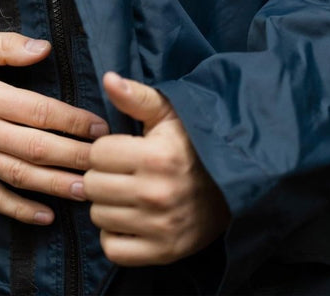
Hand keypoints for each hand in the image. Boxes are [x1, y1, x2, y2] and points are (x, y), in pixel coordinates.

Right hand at [0, 30, 108, 224]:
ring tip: (87, 192)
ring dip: (55, 187)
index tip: (99, 127)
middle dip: (75, 157)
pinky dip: (18, 211)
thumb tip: (44, 47)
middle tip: (106, 163)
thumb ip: (5, 45)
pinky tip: (44, 217)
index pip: (40, 111)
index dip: (73, 121)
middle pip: (37, 148)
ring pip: (19, 176)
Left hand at [83, 72, 229, 265]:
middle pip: (92, 186)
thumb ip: (136, 96)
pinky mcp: (164, 252)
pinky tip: (130, 218)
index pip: (97, 153)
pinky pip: (114, 249)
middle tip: (122, 172)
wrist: (236, 183)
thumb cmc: (195, 142)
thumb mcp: (170, 113)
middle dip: (102, 176)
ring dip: (107, 205)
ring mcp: (160, 227)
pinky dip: (116, 236)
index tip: (120, 150)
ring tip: (127, 193)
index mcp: (155, 156)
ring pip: (98, 217)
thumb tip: (108, 78)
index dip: (105, 149)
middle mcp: (156, 194)